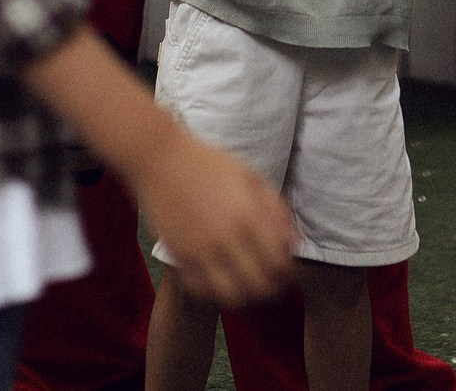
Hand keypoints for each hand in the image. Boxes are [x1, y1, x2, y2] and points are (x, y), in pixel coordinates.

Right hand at [139, 132, 296, 308]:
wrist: (160, 158)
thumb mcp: (249, 176)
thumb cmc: (208, 163)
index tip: (287, 270)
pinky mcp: (179, 256)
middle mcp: (226, 238)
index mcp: (249, 216)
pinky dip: (215, 292)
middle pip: (260, 286)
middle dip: (271, 288)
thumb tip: (295, 243)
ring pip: (232, 296)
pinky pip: (203, 291)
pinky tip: (219, 279)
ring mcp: (200, 250)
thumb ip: (276, 209)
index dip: (289, 273)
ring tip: (246, 284)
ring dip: (244, 295)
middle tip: (271, 282)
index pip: (279, 264)